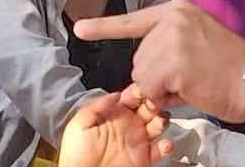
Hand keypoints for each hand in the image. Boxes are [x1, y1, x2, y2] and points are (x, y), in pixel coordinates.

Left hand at [58, 87, 172, 166]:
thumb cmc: (76, 155)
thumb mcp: (79, 124)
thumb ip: (95, 105)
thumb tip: (115, 94)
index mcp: (114, 115)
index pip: (132, 96)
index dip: (141, 89)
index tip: (145, 86)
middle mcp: (129, 125)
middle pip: (149, 106)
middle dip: (156, 101)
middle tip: (155, 102)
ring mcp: (138, 141)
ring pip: (159, 124)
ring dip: (162, 120)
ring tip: (158, 122)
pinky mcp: (145, 157)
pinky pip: (163, 149)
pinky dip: (168, 144)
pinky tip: (163, 143)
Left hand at [74, 0, 244, 122]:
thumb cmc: (231, 68)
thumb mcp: (197, 43)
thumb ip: (166, 51)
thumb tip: (137, 82)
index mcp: (177, 10)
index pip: (133, 20)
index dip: (104, 27)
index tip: (79, 28)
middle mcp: (172, 18)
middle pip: (138, 58)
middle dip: (156, 77)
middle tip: (190, 77)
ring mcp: (172, 39)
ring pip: (141, 76)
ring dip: (162, 89)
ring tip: (194, 82)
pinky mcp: (173, 62)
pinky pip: (151, 89)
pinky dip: (167, 98)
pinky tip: (192, 88)